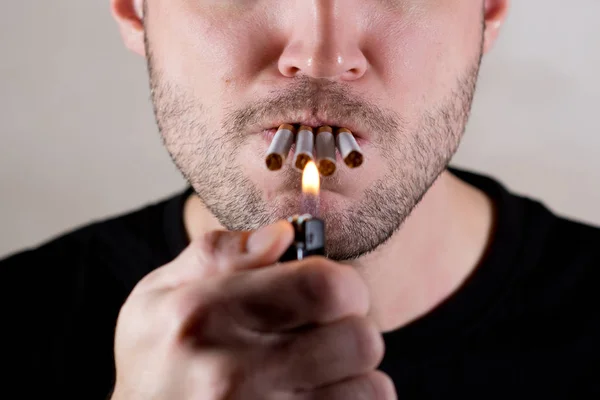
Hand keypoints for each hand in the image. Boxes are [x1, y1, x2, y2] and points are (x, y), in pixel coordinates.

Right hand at [111, 221, 395, 399]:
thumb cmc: (155, 359)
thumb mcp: (159, 292)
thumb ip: (221, 253)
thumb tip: (284, 233)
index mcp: (206, 315)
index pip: (324, 289)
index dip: (345, 284)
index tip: (333, 291)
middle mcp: (234, 373)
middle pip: (360, 340)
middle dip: (352, 328)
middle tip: (326, 332)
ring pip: (372, 389)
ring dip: (355, 374)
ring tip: (318, 370)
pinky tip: (316, 396)